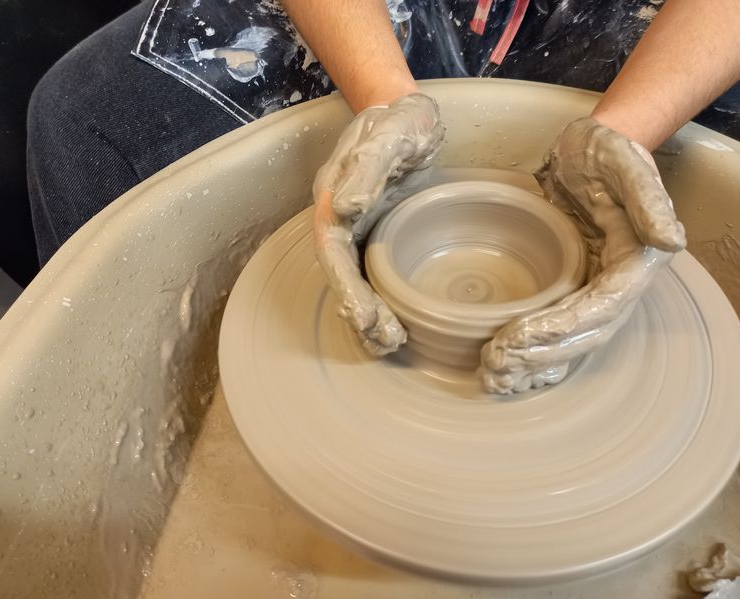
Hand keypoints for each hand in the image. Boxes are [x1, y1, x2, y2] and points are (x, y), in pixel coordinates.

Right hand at [313, 93, 444, 355]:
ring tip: (389, 343)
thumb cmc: (399, 121)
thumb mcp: (389, 135)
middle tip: (385, 341)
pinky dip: (382, 299)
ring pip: (355, 277)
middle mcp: (340, 218)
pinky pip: (373, 272)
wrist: (407, 114)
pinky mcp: (378, 234)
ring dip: (369, 312)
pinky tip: (396, 322)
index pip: (332, 250)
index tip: (363, 316)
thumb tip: (345, 210)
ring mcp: (358, 228)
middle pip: (342, 272)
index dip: (345, 285)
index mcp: (334, 196)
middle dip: (359, 310)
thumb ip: (366, 169)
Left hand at [480, 117, 686, 393]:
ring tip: (496, 380)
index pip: (598, 309)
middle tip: (496, 369)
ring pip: (568, 340)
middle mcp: (617, 285)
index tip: (516, 339)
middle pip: (581, 336)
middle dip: (540, 357)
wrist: (588, 148)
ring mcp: (593, 289)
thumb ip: (648, 200)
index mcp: (635, 264)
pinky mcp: (571, 286)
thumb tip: (670, 242)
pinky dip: (535, 351)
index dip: (559, 329)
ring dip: (534, 365)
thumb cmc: (608, 151)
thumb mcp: (626, 164)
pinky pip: (557, 327)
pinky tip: (509, 368)